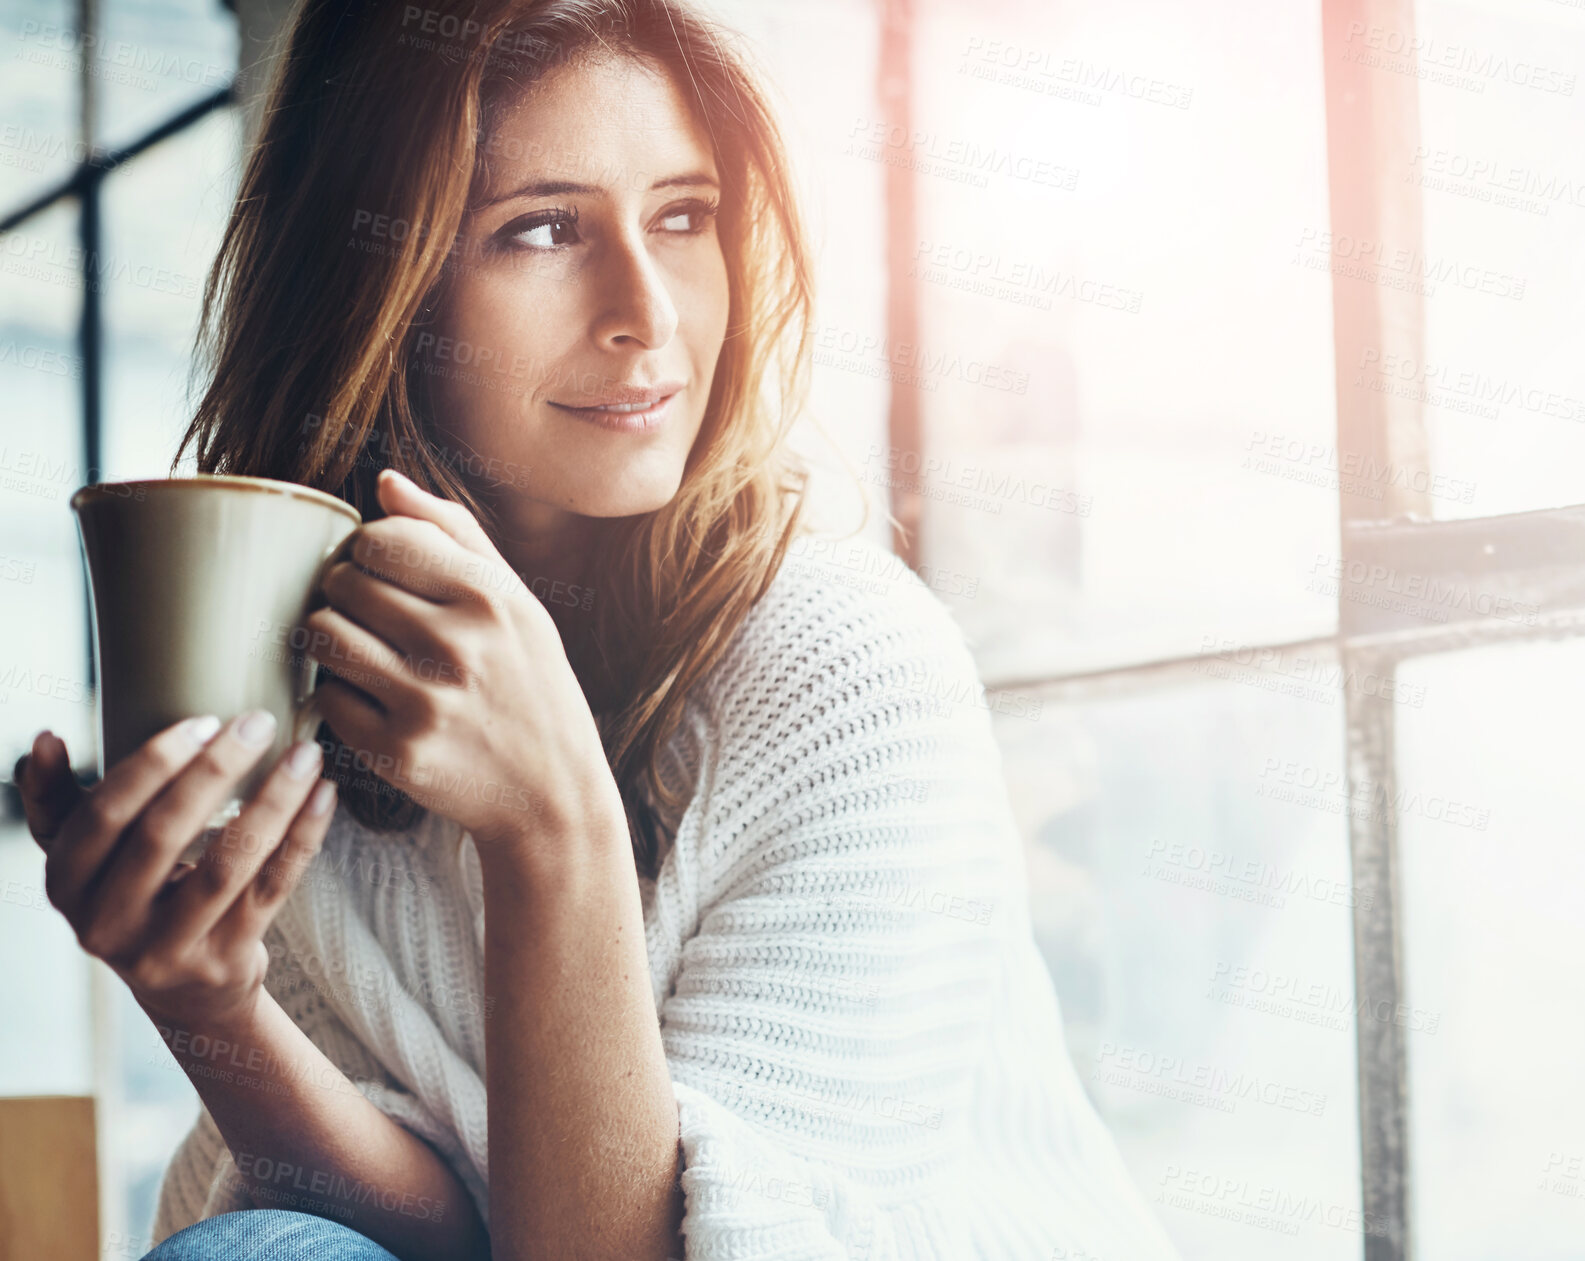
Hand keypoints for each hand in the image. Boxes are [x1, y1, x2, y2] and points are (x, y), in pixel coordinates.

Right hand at [14, 713, 336, 1027]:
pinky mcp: (225, 959)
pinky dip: (303, 836)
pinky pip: (272, 887)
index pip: (105, 817)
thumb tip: (44, 739)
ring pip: (229, 864)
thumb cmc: (134, 897)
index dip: (152, 766)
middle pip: (165, 836)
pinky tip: (324, 794)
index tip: (202, 721)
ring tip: (306, 752)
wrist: (184, 992)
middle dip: (216, 771)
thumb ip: (58, 798)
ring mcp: (169, 949)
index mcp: (67, 884)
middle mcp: (109, 923)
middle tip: (258, 722)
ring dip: (273, 800)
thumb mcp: (85, 856)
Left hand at [300, 468, 622, 855]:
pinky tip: (369, 699)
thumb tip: (384, 482)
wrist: (552, 791)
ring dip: (328, 638)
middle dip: (342, 591)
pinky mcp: (397, 754)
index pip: (380, 538)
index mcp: (490, 597)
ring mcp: (426, 703)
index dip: (366, 550)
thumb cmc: (531, 684)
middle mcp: (459, 646)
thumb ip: (454, 533)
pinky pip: (327, 698)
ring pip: (322, 635)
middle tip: (365, 614)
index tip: (380, 571)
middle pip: (343, 583)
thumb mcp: (517, 602)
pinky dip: (338, 694)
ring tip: (357, 649)